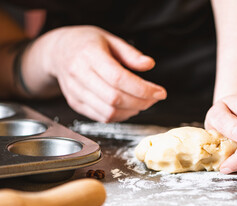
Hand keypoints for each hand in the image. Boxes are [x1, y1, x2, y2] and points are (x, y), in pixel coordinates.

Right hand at [28, 26, 165, 121]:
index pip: (118, 78)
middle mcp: (79, 74)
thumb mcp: (110, 39)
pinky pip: (101, 117)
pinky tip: (129, 107)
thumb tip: (149, 64)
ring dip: (131, 111)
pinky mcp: (75, 103)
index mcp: (89, 55)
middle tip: (154, 98)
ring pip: (108, 112)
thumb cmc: (86, 43)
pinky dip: (119, 116)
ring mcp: (75, 91)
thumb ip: (130, 54)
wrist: (58, 51)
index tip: (159, 92)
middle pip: (114, 98)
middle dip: (140, 102)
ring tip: (143, 103)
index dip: (142, 89)